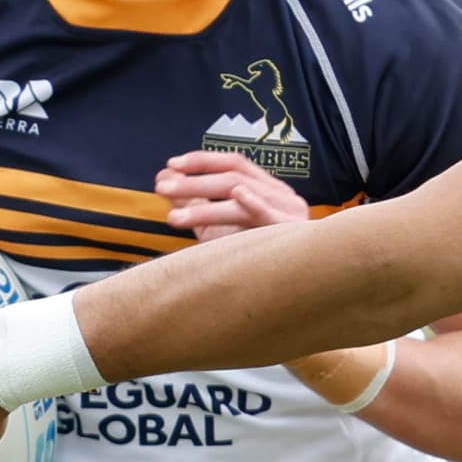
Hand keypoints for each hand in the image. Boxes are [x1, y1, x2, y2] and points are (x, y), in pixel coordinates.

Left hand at [159, 151, 384, 407]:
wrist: (300, 300)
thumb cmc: (260, 264)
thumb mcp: (223, 232)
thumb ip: (199, 208)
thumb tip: (165, 182)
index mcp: (269, 190)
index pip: (234, 162)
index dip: (202, 160)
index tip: (170, 165)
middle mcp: (282, 196)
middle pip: (234, 177)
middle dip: (194, 181)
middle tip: (161, 187)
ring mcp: (290, 215)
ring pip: (243, 196)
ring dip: (205, 204)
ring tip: (173, 218)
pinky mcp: (295, 236)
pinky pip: (273, 216)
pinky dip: (256, 202)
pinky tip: (239, 195)